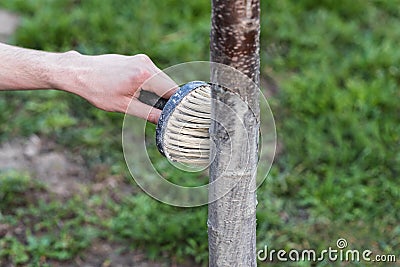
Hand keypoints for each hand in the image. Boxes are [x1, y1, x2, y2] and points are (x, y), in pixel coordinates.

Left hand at [61, 52, 176, 123]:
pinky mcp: (135, 59)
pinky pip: (151, 73)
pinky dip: (151, 84)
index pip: (172, 90)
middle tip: (162, 113)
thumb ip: (148, 113)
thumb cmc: (98, 90)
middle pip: (168, 84)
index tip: (176, 115)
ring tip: (147, 104)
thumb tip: (165, 121)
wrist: (78, 72)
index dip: (176, 104)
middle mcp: (145, 64)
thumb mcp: (124, 106)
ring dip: (159, 91)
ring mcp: (141, 59)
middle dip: (167, 98)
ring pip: (160, 78)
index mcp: (144, 75)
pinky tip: (138, 93)